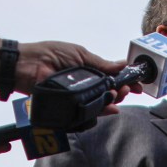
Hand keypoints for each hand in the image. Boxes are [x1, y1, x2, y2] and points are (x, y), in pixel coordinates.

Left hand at [16, 41, 140, 110]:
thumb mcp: (80, 54)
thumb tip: (122, 64)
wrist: (27, 65)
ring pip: (100, 104)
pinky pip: (87, 113)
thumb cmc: (51, 54)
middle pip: (109, 93)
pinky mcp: (69, 108)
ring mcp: (78, 97)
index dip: (125, 81)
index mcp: (88, 71)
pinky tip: (109, 108)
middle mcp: (85, 85)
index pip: (111, 78)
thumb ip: (101, 64)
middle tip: (127, 89)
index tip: (138, 84)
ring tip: (119, 96)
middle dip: (122, 91)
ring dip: (113, 101)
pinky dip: (100, 111)